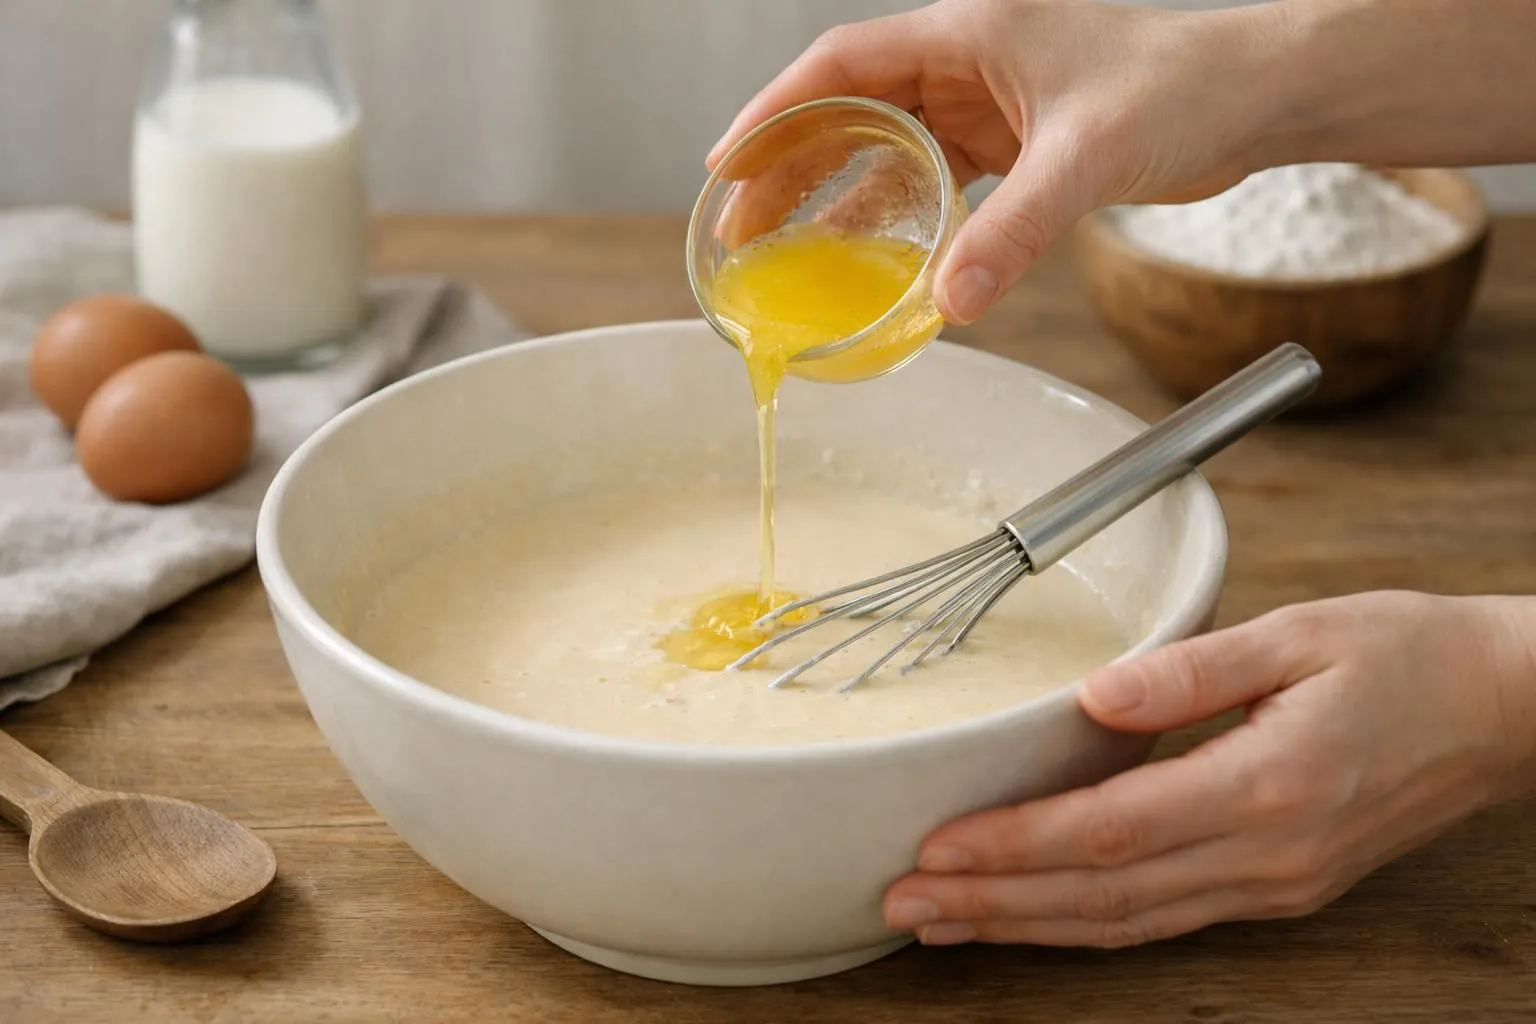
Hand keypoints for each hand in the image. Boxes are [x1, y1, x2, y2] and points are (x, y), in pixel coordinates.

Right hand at [708, 0, 1283, 323]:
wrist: (1257, 97)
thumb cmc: (1185, 89)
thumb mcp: (1086, 159)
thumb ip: (1014, 233)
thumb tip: (946, 305)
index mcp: (969, 31)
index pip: (842, 64)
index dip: (776, 111)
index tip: (727, 162)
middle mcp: (968, 59)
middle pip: (848, 107)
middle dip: (790, 164)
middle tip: (742, 226)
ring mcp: (989, 99)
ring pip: (887, 146)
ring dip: (837, 195)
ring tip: (787, 250)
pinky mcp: (1015, 139)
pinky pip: (935, 177)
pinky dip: (901, 214)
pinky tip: (874, 256)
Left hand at [882, 591, 1535, 947]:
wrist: (1504, 710)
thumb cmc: (1407, 657)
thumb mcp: (1302, 634)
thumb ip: (1192, 669)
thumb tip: (1092, 698)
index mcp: (1268, 785)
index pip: (1110, 832)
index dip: (1015, 847)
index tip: (936, 850)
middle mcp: (1268, 854)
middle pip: (1103, 897)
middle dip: (994, 904)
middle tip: (901, 904)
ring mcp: (1276, 883)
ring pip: (1127, 923)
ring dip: (1027, 925)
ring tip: (944, 923)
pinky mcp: (1279, 886)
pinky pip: (1164, 918)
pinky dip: (1087, 923)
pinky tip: (1034, 914)